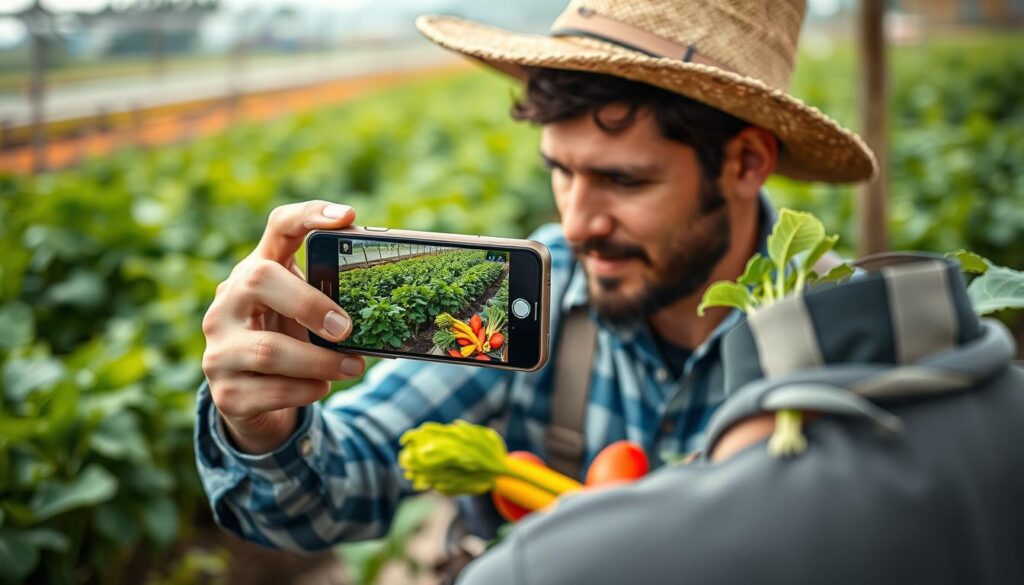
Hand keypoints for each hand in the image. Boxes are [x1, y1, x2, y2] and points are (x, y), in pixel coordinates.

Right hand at [202, 200, 365, 453]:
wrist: (251, 402)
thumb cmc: (289, 343)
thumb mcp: (304, 315)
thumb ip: (332, 301)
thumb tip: (388, 304)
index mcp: (255, 273)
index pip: (278, 227)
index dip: (310, 215)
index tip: (348, 217)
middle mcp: (227, 304)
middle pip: (260, 279)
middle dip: (309, 303)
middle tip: (346, 327)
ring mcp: (219, 349)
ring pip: (268, 350)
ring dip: (320, 361)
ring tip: (353, 367)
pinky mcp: (226, 393)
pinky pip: (272, 391)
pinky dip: (306, 390)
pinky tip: (321, 386)